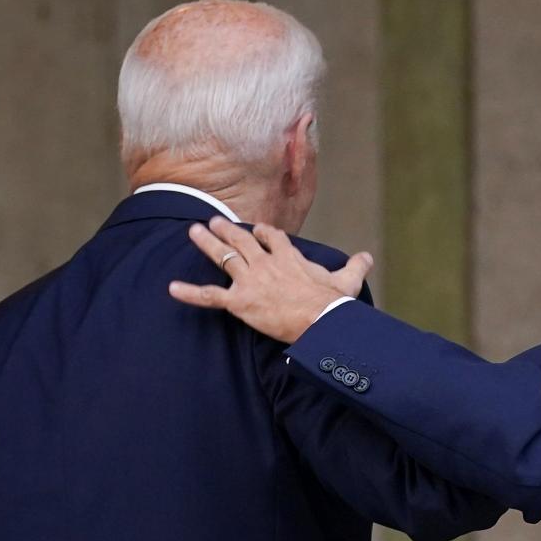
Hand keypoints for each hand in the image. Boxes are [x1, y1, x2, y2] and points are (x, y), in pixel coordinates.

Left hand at [168, 216, 374, 342]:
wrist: (321, 320)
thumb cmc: (334, 303)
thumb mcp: (348, 281)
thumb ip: (356, 266)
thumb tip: (368, 256)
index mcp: (289, 257)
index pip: (272, 238)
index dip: (263, 233)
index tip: (257, 229)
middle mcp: (266, 263)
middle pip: (242, 241)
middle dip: (226, 230)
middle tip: (212, 221)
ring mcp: (250, 281)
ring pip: (224, 257)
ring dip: (208, 243)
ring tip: (194, 231)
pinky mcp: (240, 302)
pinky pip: (210, 295)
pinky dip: (190, 292)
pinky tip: (171, 288)